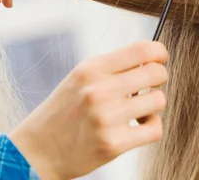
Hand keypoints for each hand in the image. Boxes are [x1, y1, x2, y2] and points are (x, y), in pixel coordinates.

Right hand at [8, 41, 168, 179]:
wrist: (40, 148)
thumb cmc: (64, 110)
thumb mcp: (79, 78)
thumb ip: (111, 67)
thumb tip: (152, 59)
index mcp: (90, 68)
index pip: (142, 50)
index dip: (159, 53)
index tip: (159, 59)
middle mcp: (98, 90)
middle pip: (156, 73)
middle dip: (157, 79)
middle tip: (146, 87)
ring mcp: (106, 118)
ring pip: (158, 100)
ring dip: (152, 105)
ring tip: (136, 109)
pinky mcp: (114, 144)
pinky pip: (154, 129)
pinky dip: (150, 127)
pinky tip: (135, 126)